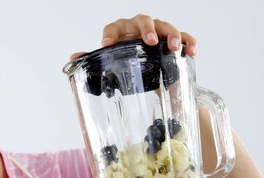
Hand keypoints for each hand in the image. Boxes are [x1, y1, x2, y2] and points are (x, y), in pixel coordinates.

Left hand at [70, 14, 196, 59]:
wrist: (145, 72)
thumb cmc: (125, 64)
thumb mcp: (109, 65)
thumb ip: (92, 61)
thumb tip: (72, 59)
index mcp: (121, 33)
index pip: (113, 27)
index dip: (109, 33)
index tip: (107, 44)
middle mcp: (139, 28)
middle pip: (143, 20)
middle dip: (146, 29)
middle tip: (149, 41)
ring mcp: (158, 33)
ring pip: (165, 25)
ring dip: (170, 34)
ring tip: (172, 47)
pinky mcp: (173, 41)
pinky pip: (184, 36)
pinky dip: (188, 41)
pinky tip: (191, 51)